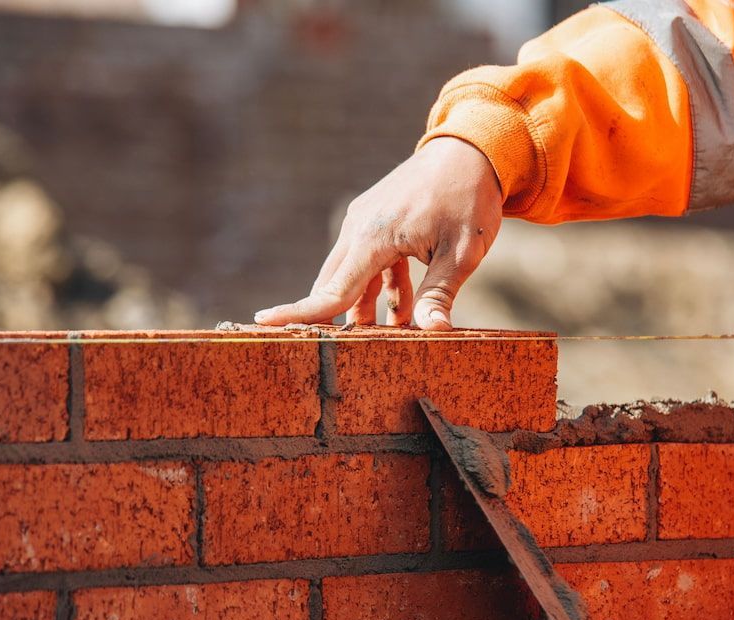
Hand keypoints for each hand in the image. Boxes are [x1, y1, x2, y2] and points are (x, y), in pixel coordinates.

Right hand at [255, 137, 502, 329]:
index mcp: (374, 238)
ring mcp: (364, 221)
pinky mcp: (375, 219)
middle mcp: (359, 228)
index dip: (300, 312)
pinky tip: (402, 308)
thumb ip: (440, 293)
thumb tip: (434, 332)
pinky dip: (379, 285)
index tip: (263, 323)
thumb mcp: (462, 252)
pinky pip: (366, 260)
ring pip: (351, 275)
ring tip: (391, 335)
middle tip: (345, 355)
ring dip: (366, 305)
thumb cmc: (468, 199)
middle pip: (335, 286)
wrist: (470, 150)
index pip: (332, 290)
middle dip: (338, 320)